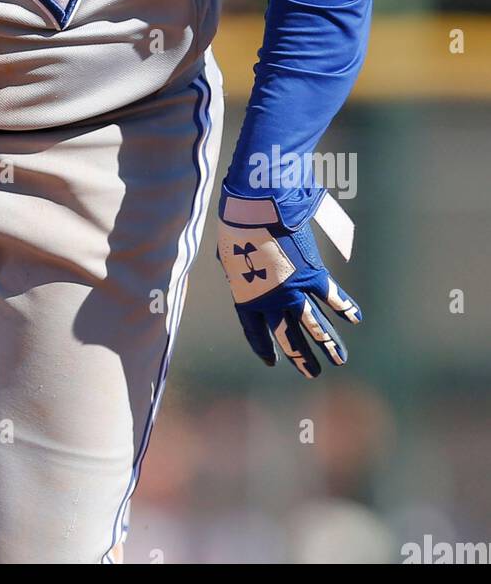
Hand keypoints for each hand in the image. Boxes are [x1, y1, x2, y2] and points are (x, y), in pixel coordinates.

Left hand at [216, 188, 360, 379]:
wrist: (256, 210)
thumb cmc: (236, 226)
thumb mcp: (229, 253)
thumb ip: (238, 268)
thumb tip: (236, 265)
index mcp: (246, 298)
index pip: (255, 331)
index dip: (264, 346)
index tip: (272, 361)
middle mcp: (271, 301)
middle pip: (288, 336)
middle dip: (301, 357)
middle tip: (312, 373)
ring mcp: (294, 290)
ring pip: (315, 326)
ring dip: (328, 344)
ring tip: (339, 360)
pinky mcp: (312, 274)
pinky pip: (332, 296)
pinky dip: (345, 306)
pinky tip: (355, 318)